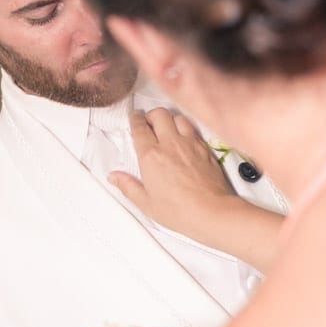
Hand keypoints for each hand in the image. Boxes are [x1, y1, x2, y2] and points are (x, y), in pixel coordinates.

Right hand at [110, 107, 282, 271]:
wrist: (210, 212)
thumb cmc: (179, 211)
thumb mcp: (146, 203)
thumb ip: (128, 186)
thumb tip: (115, 177)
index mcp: (151, 156)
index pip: (139, 127)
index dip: (135, 119)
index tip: (134, 119)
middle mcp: (170, 144)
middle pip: (159, 114)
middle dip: (151, 115)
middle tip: (149, 123)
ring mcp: (189, 144)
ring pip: (178, 117)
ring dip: (170, 120)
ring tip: (167, 129)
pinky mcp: (205, 148)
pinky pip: (194, 130)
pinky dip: (186, 130)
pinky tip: (184, 140)